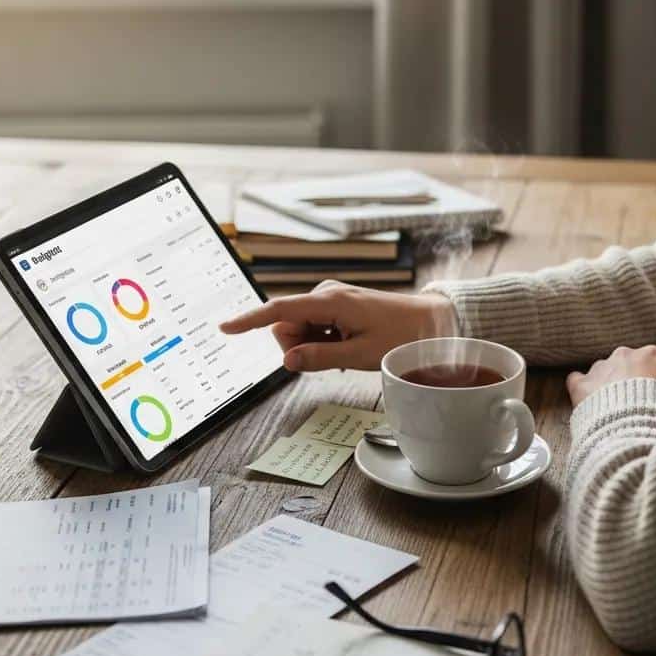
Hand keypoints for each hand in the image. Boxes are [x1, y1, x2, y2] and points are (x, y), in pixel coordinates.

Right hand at [219, 281, 458, 371]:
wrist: (431, 320)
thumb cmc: (402, 336)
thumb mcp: (360, 355)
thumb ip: (320, 358)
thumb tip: (287, 361)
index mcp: (330, 301)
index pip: (279, 311)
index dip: (249, 320)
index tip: (224, 327)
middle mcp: (326, 294)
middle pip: (287, 324)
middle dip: (297, 346)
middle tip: (332, 358)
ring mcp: (332, 298)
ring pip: (300, 328)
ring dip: (314, 346)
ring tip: (346, 352)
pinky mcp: (338, 305)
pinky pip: (315, 327)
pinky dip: (324, 342)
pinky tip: (347, 348)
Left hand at [566, 344, 655, 410]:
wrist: (635, 430)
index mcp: (654, 355)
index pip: (654, 364)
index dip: (655, 383)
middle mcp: (625, 355)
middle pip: (627, 366)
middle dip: (629, 383)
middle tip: (634, 407)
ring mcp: (601, 368)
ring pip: (603, 373)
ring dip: (606, 388)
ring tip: (613, 412)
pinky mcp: (581, 384)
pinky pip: (577, 381)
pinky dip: (581, 390)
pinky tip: (586, 402)